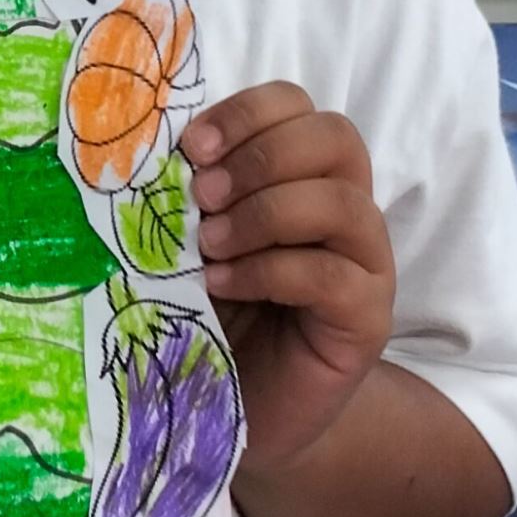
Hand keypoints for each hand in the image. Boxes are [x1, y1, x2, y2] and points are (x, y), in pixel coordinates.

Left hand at [184, 83, 394, 476]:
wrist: (245, 410)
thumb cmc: (214, 318)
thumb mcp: (191, 243)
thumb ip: (188, 195)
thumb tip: (148, 152)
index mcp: (304, 175)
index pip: (298, 105)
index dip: (246, 113)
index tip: (191, 148)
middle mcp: (347, 210)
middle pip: (335, 138)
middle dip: (260, 157)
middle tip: (201, 196)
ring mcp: (367, 264)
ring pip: (342, 202)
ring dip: (264, 214)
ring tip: (208, 247)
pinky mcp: (368, 319)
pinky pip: (332, 274)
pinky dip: (269, 270)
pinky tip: (223, 285)